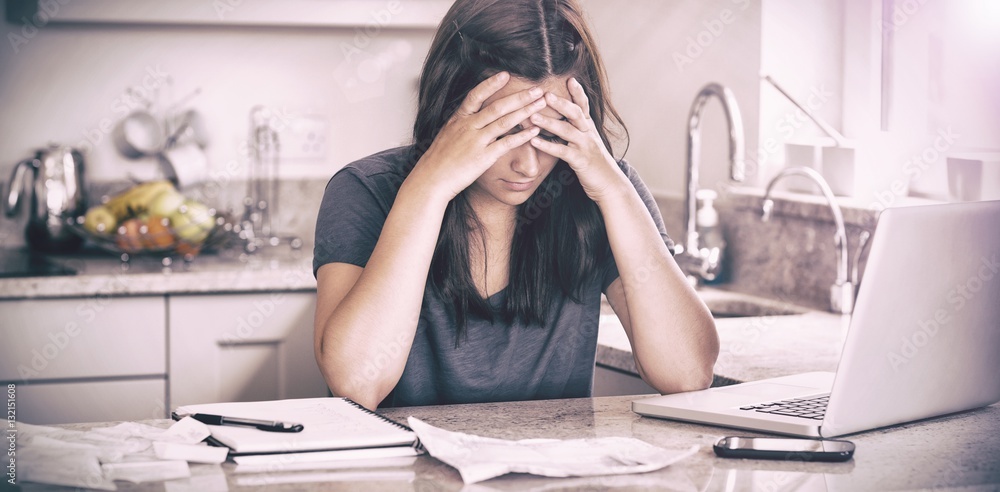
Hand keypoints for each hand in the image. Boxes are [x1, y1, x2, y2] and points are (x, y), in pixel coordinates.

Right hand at [409, 72, 546, 201]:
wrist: (430, 179)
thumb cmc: (439, 161)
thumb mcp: (447, 135)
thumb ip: (460, 125)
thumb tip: (470, 117)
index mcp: (458, 119)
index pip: (476, 95)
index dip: (491, 84)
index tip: (506, 74)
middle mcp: (468, 126)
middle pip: (497, 106)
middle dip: (520, 96)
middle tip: (537, 89)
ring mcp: (476, 141)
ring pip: (505, 121)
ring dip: (526, 111)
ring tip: (541, 103)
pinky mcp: (483, 157)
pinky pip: (506, 143)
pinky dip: (522, 135)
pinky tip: (535, 130)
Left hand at [527, 78, 624, 202]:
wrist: (609, 184)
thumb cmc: (595, 164)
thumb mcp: (588, 143)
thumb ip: (577, 131)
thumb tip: (562, 121)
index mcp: (589, 128)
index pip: (584, 106)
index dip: (578, 92)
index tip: (570, 79)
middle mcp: (588, 134)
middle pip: (576, 113)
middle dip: (561, 102)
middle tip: (545, 93)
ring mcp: (585, 146)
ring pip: (567, 130)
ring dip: (549, 122)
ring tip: (532, 115)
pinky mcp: (580, 161)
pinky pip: (562, 151)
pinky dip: (547, 146)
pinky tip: (534, 141)